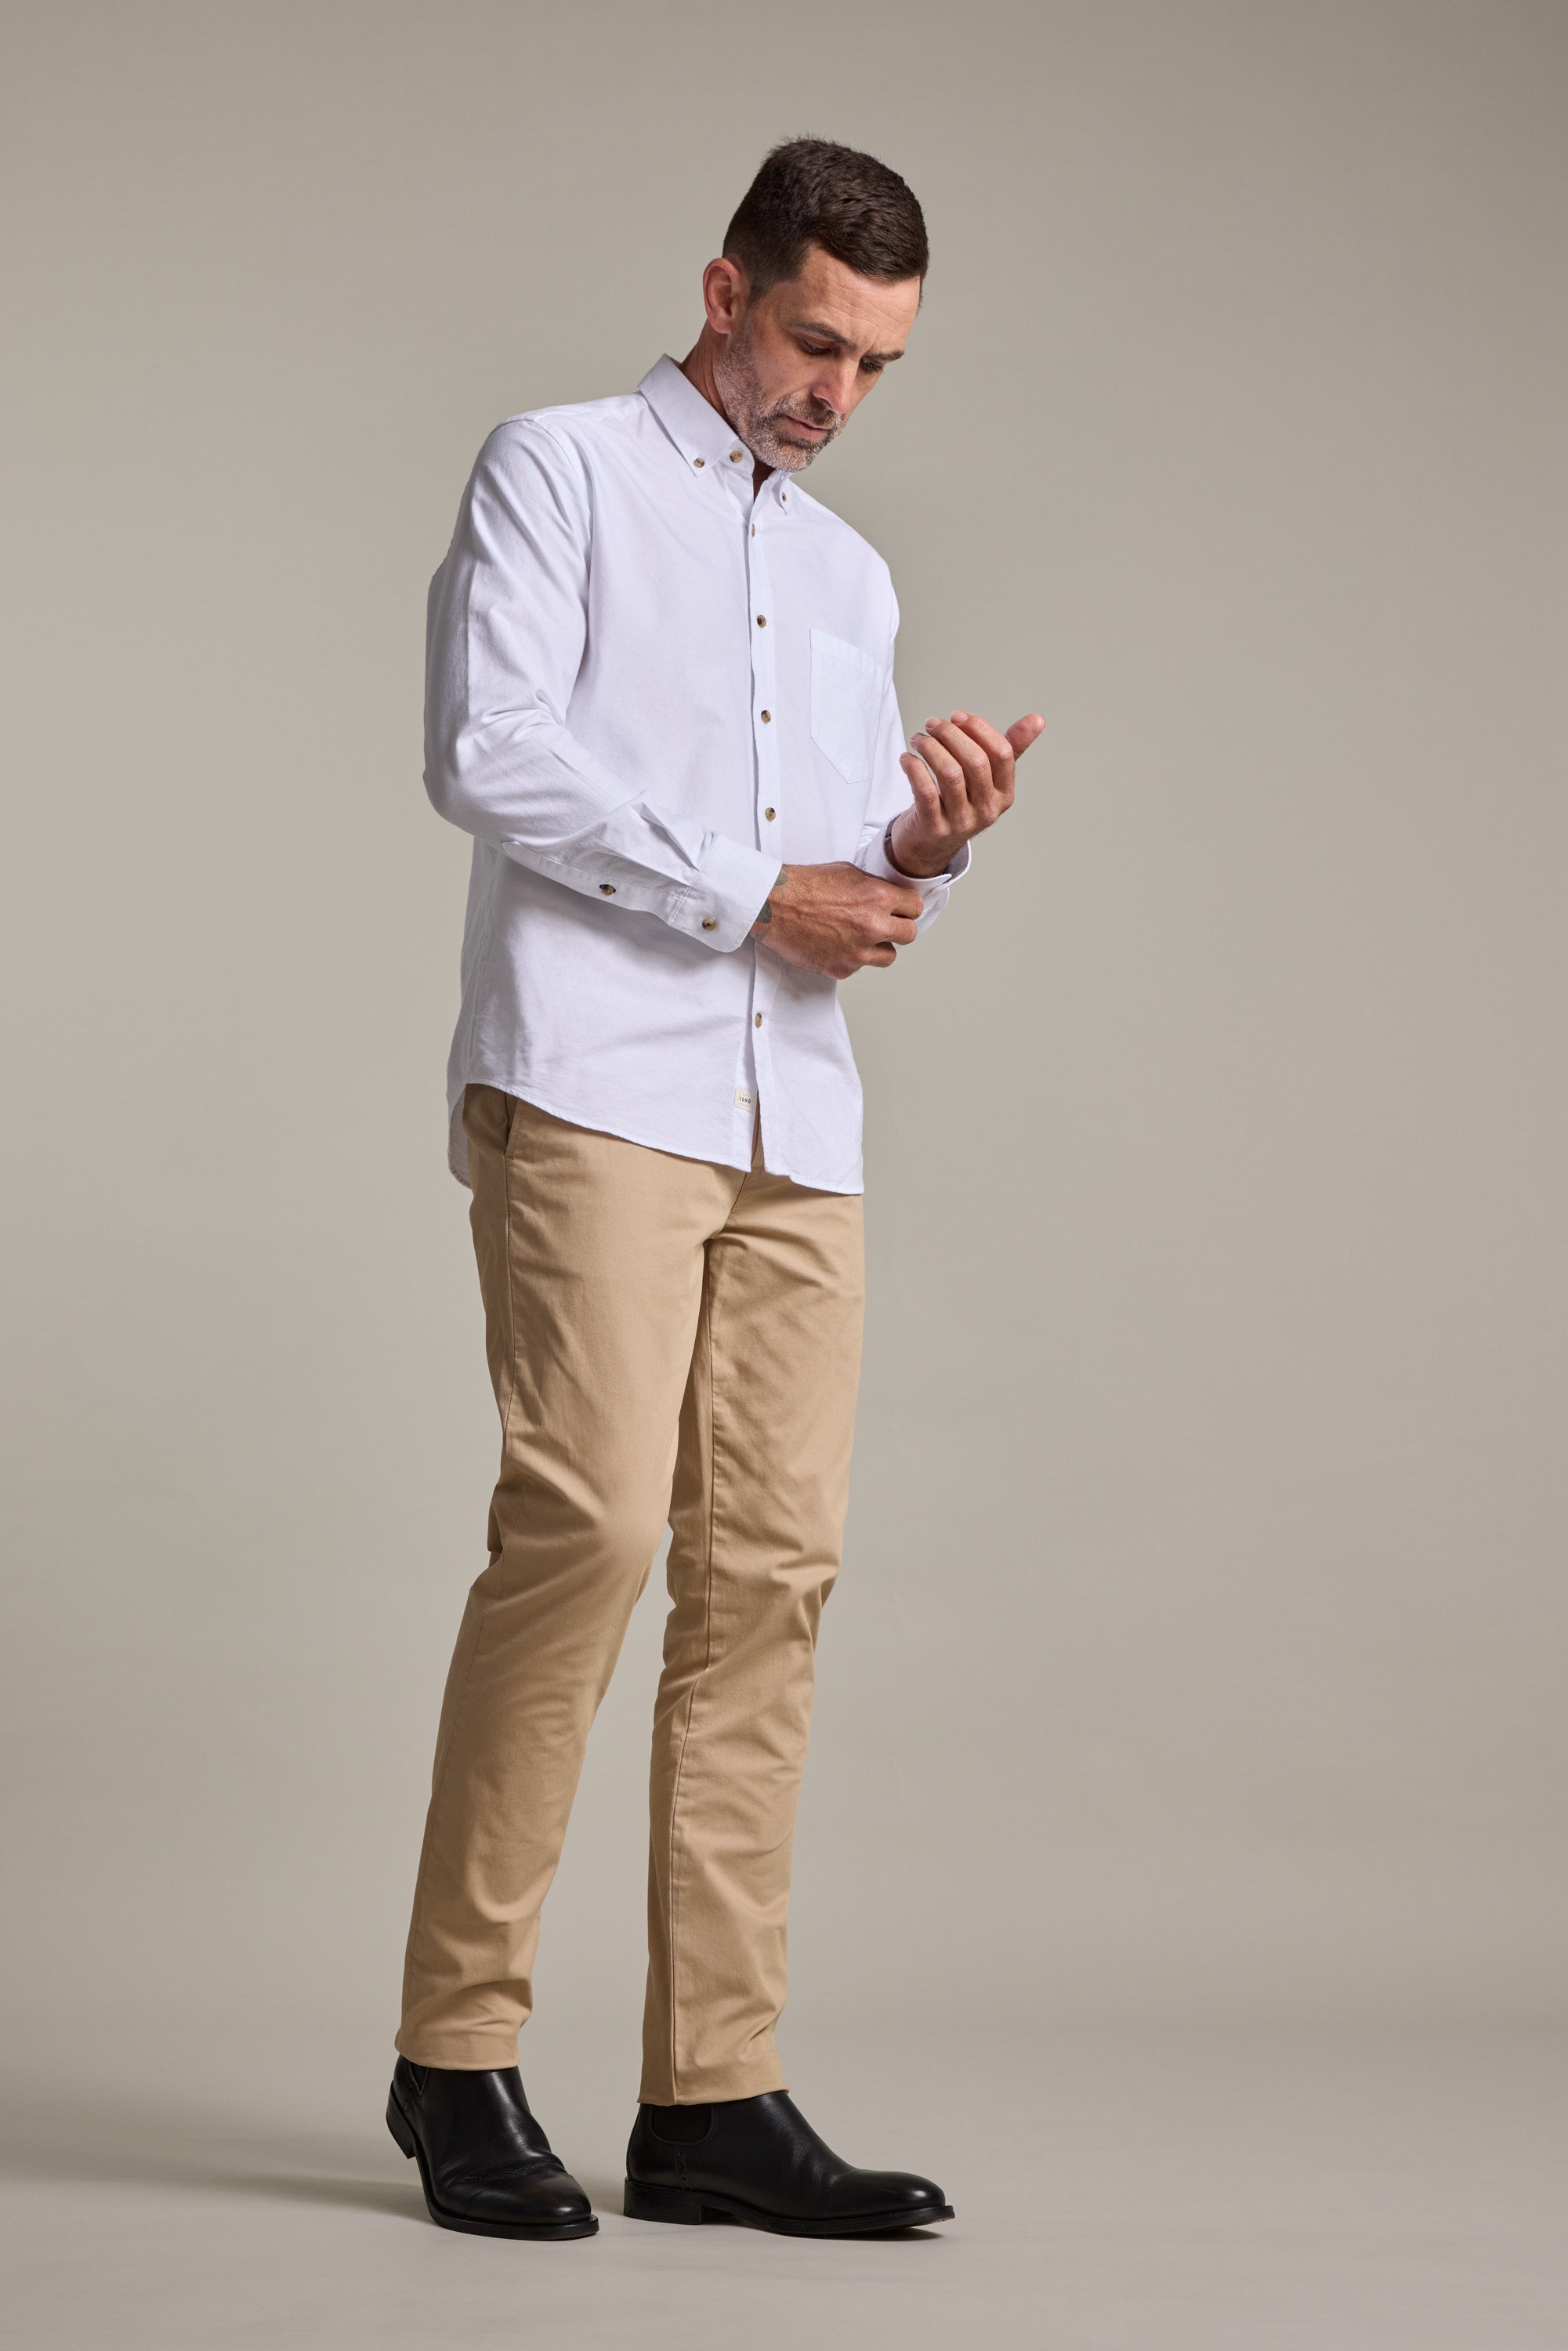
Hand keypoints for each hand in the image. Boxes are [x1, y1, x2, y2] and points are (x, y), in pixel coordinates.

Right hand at [749, 861, 924, 978]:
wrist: (773, 905)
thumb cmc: (804, 885)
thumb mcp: (848, 872)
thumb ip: (874, 888)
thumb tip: (888, 897)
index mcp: (879, 898)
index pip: (915, 908)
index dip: (906, 908)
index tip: (900, 910)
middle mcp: (873, 927)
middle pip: (909, 935)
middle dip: (898, 929)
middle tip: (885, 925)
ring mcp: (858, 952)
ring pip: (888, 957)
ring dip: (879, 948)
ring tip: (860, 937)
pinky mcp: (842, 968)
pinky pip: (859, 967)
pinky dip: (852, 958)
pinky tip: (837, 944)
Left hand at [890, 710, 1045, 877]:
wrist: (931, 844)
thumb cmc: (960, 802)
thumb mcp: (988, 779)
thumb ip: (1010, 748)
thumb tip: (1038, 719)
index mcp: (1005, 794)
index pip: (1002, 753)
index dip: (979, 729)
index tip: (957, 716)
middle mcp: (987, 810)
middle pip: (976, 761)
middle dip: (951, 734)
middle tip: (932, 724)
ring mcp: (962, 821)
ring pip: (950, 774)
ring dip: (930, 748)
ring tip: (919, 739)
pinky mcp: (935, 827)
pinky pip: (926, 792)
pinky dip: (914, 769)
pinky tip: (907, 758)